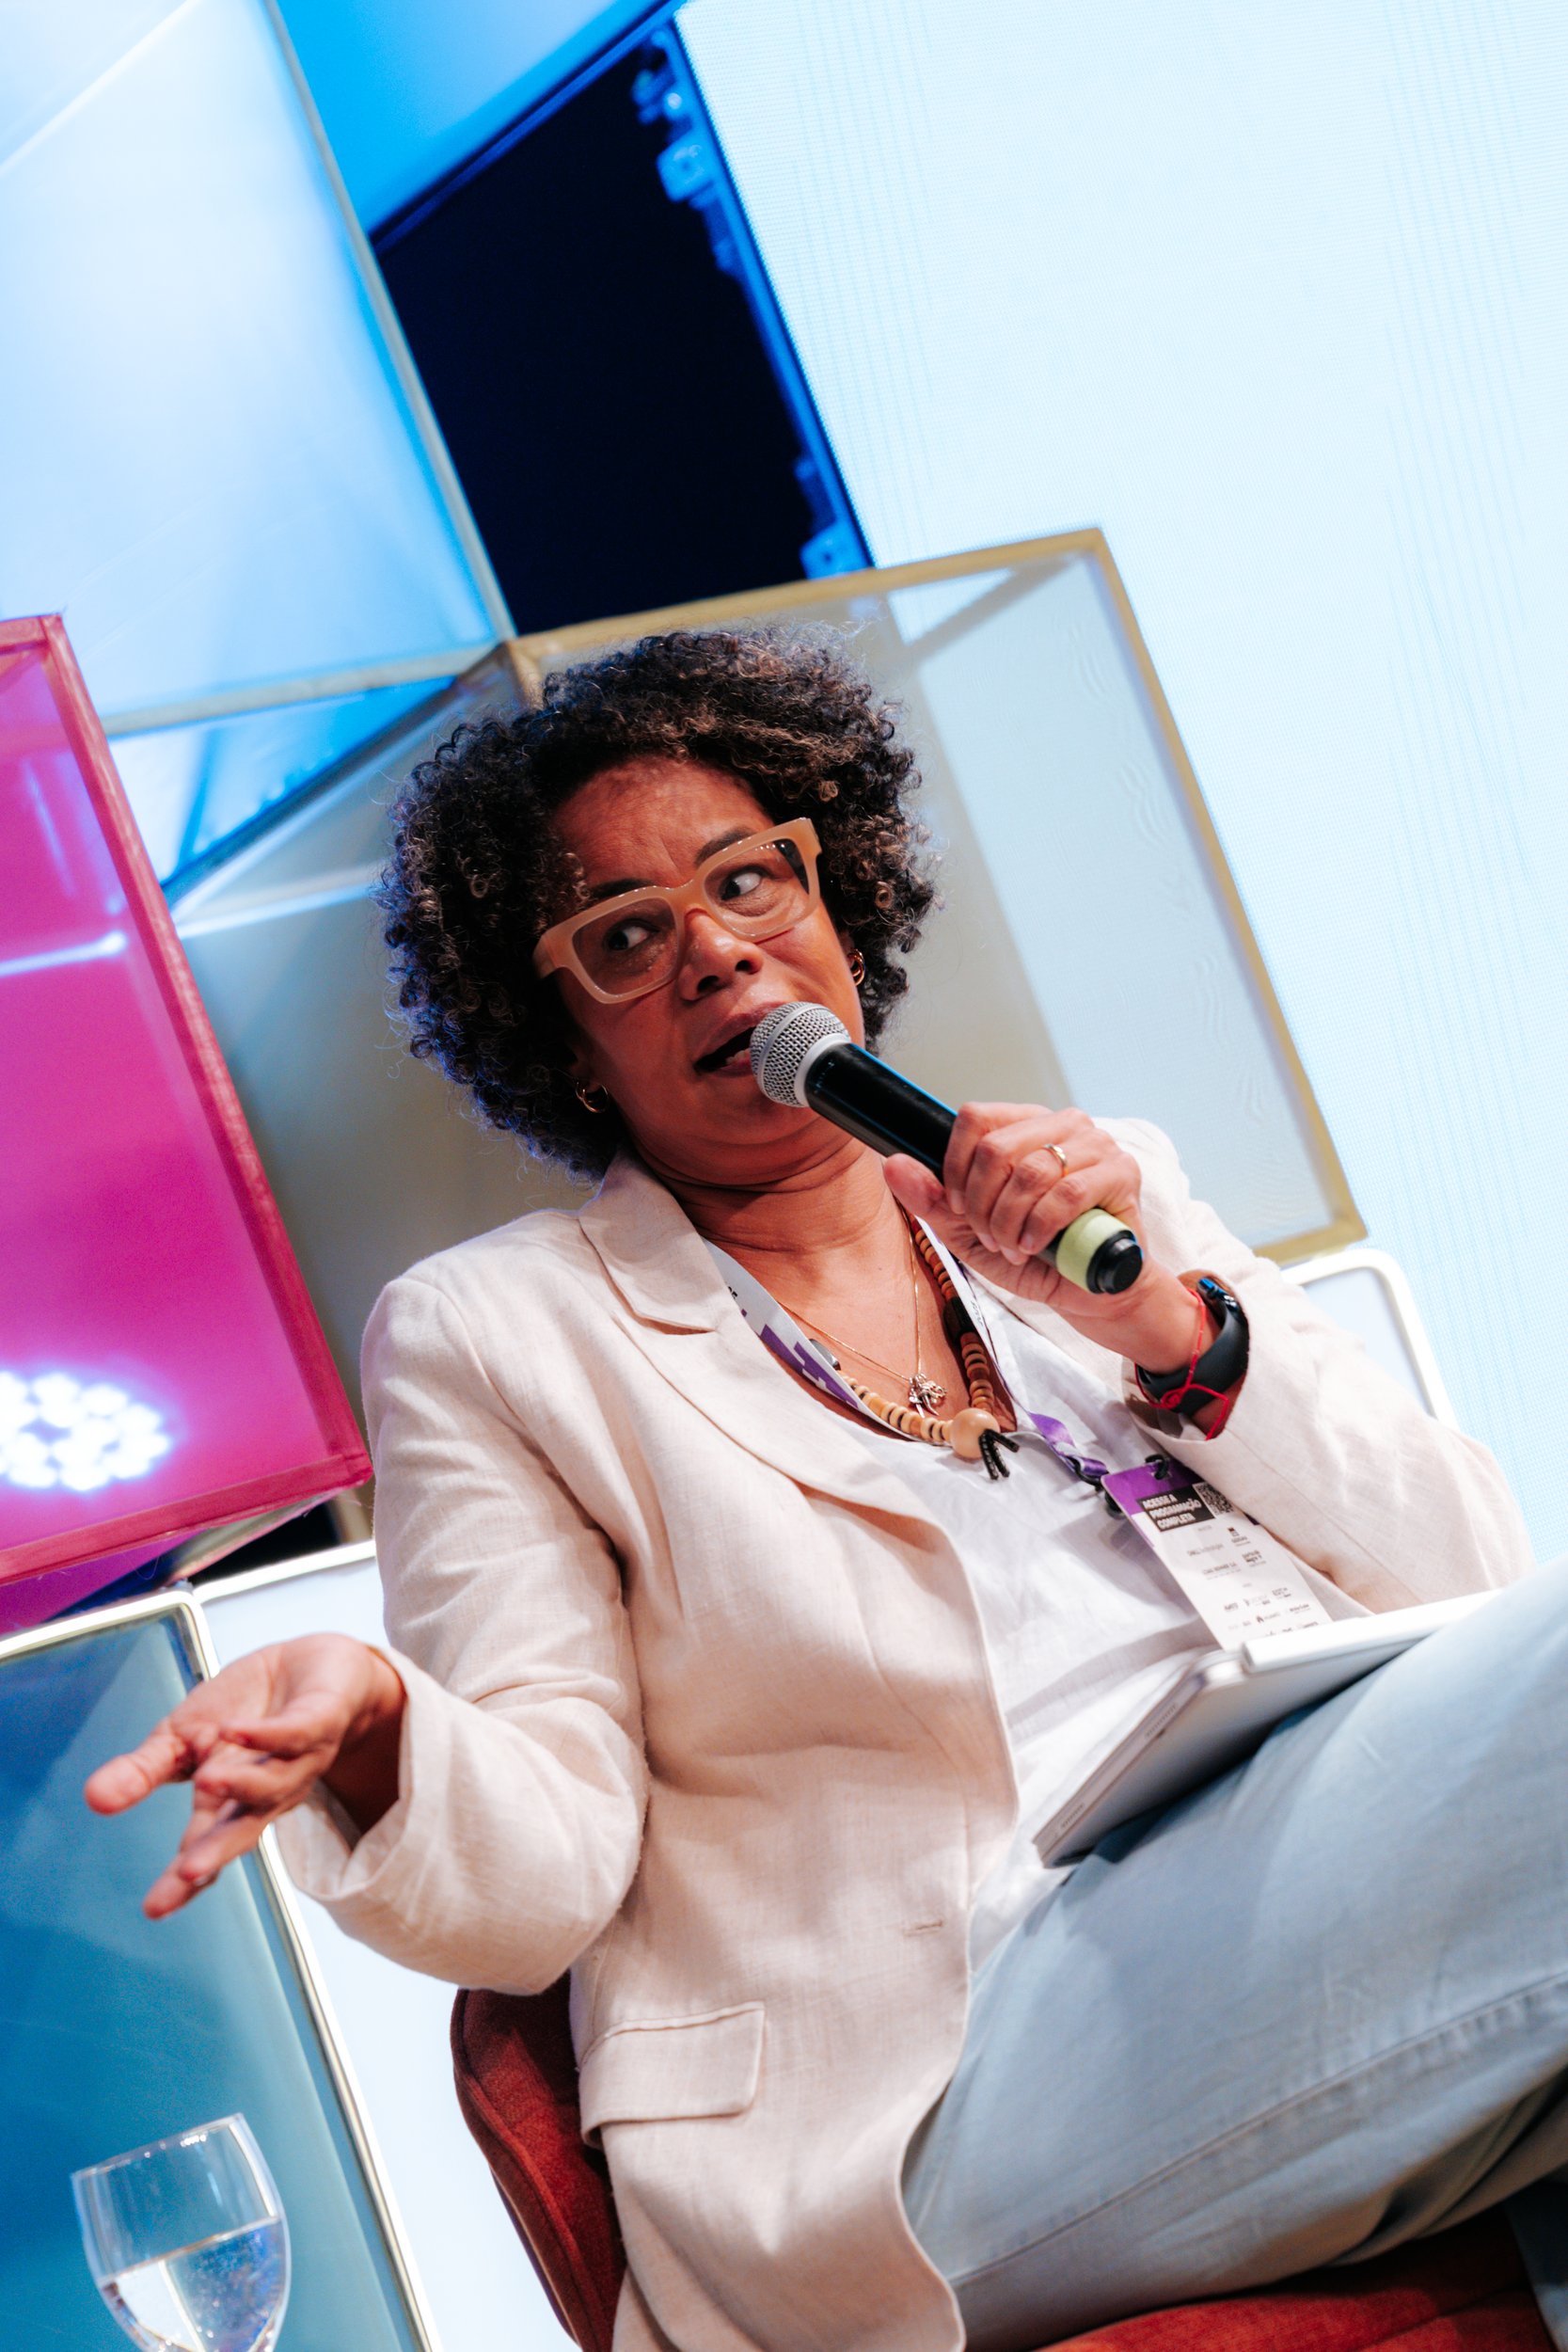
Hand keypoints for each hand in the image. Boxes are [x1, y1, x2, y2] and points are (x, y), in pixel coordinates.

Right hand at [84, 1635, 404, 1919]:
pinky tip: (234, 1729)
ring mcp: (298, 1759)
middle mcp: (266, 1791)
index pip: (205, 1847)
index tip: (154, 1909)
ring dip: (242, 1784)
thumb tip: (93, 1799)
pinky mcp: (319, 1721)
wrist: (312, 1665)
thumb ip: (143, 1772)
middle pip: (243, 1830)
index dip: (184, 1879)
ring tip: (209, 1781)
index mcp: (229, 1801)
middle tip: (188, 1873)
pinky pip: (295, 1731)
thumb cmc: (245, 1709)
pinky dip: (266, 1734)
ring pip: (275, 1785)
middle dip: (216, 1852)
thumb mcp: (182, 1739)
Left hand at [884, 1102, 1204, 1367]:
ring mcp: (1097, 1145)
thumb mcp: (970, 1233)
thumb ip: (933, 1200)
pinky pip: (1068, 1191)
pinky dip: (1041, 1226)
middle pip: (997, 1147)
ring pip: (1030, 1171)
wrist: (1090, 1292)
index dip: (955, 1166)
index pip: (976, 1117)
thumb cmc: (1035, 1256)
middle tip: (990, 1237)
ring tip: (1014, 1246)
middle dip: (981, 1205)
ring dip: (1010, 1221)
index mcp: (1026, 1125)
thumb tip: (892, 1164)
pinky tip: (1036, 1246)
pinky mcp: (1122, 1172)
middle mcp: (1063, 1124)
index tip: (958, 1208)